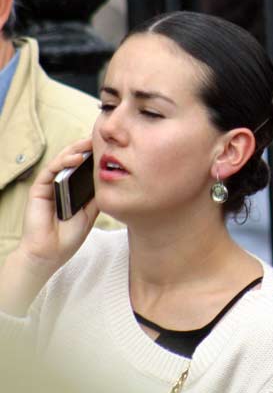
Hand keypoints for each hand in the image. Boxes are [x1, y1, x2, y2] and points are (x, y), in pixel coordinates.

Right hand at [21, 138, 98, 268]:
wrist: (51, 253)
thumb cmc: (70, 235)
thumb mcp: (91, 212)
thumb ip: (97, 196)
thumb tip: (112, 178)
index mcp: (73, 189)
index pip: (84, 168)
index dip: (95, 157)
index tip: (111, 148)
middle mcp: (61, 184)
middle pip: (73, 161)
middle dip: (86, 148)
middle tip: (101, 139)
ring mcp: (49, 185)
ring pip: (62, 161)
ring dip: (76, 150)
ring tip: (89, 144)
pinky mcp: (38, 189)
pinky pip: (51, 170)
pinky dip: (63, 162)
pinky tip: (76, 158)